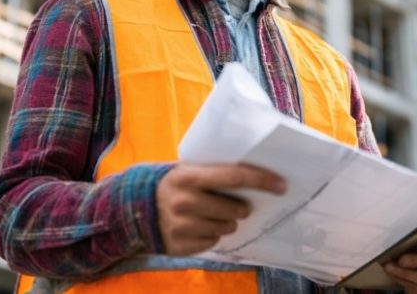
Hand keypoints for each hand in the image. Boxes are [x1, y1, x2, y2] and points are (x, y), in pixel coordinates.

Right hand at [155, 163, 285, 255]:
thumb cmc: (174, 185)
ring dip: (228, 222)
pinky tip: (200, 226)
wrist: (135, 209)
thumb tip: (255, 173)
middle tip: (240, 205)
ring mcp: (181, 226)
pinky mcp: (180, 246)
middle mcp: (185, 201)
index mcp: (189, 177)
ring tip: (214, 214)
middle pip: (234, 209)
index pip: (234, 177)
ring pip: (226, 227)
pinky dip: (212, 234)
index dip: (261, 180)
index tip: (281, 185)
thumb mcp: (188, 171)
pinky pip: (213, 241)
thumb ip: (214, 172)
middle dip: (242, 208)